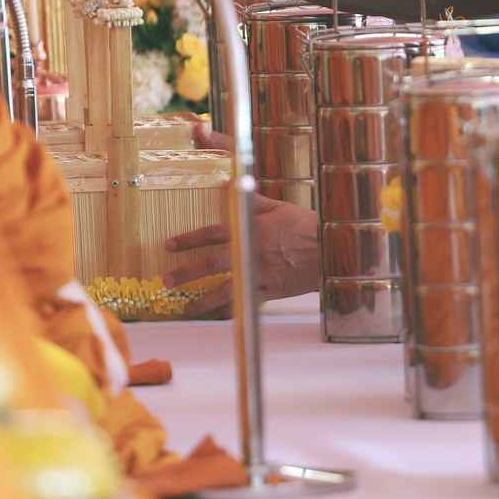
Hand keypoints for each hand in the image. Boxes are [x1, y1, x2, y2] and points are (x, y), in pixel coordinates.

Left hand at [162, 192, 319, 310]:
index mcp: (251, 229)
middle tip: (167, 279)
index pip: (213, 234)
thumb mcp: (277, 207)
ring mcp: (260, 275)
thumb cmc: (305, 226)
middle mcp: (252, 253)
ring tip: (186, 307)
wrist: (331, 249)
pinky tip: (217, 317)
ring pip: (226, 289)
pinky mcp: (271, 291)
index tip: (170, 245)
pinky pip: (246, 303)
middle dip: (187, 272)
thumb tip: (228, 181)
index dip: (189, 239)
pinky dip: (231, 310)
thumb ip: (250, 199)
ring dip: (203, 299)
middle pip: (212, 264)